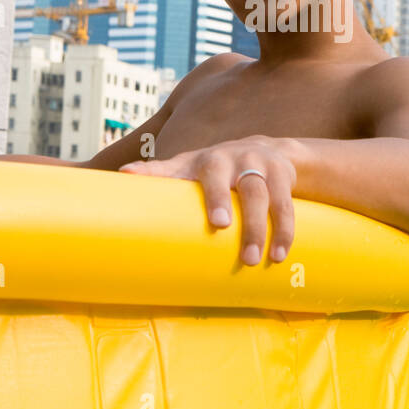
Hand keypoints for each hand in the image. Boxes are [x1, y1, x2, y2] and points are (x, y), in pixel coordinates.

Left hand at [119, 135, 297, 266]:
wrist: (264, 148)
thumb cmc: (214, 166)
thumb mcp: (187, 165)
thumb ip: (159, 171)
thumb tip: (122, 175)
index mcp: (210, 160)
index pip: (212, 176)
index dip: (216, 197)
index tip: (219, 223)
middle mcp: (239, 160)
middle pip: (249, 190)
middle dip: (249, 220)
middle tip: (245, 255)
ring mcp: (264, 167)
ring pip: (269, 199)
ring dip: (268, 230)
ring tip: (262, 260)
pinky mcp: (284, 177)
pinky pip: (287, 205)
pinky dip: (286, 230)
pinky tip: (281, 253)